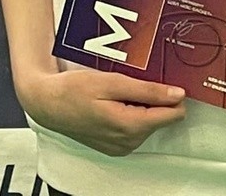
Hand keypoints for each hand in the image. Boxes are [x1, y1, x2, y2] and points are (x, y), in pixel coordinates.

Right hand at [17, 67, 185, 156]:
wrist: (48, 104)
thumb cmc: (74, 90)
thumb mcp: (112, 82)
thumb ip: (148, 90)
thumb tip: (177, 95)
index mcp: (129, 127)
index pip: (171, 115)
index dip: (174, 95)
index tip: (172, 78)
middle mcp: (128, 142)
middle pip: (160, 118)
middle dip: (155, 98)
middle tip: (135, 79)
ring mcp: (120, 146)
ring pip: (148, 123)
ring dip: (142, 104)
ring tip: (121, 88)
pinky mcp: (114, 145)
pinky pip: (135, 128)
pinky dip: (132, 112)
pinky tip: (117, 99)